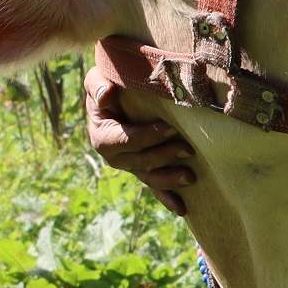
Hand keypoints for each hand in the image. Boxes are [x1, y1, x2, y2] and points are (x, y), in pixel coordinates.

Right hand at [84, 59, 195, 213]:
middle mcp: (115, 156)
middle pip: (140, 161)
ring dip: (169, 180)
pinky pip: (154, 186)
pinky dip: (167, 197)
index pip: (126, 140)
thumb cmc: (107, 84)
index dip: (148, 137)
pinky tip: (182, 208)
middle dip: (165, 156)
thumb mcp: (97, 79)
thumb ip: (98, 86)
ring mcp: (130, 165)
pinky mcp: (142, 169)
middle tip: (189, 149)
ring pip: (149, 177)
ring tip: (190, 177)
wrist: (114, 94)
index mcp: (102, 136)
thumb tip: (107, 95)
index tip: (170, 128)